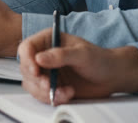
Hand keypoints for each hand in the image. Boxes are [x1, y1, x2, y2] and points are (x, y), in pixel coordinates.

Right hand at [18, 29, 137, 104]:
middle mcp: (44, 55)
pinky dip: (52, 98)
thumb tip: (39, 58)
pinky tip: (67, 94)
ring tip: (65, 92)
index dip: (27, 59)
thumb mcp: (82, 54)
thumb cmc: (100, 59)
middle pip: (26, 68)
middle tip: (50, 86)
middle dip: (37, 80)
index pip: (27, 47)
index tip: (36, 71)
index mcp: (49, 40)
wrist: (111, 77)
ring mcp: (47, 72)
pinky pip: (41, 94)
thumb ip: (60, 55)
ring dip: (45, 92)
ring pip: (31, 84)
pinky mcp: (52, 86)